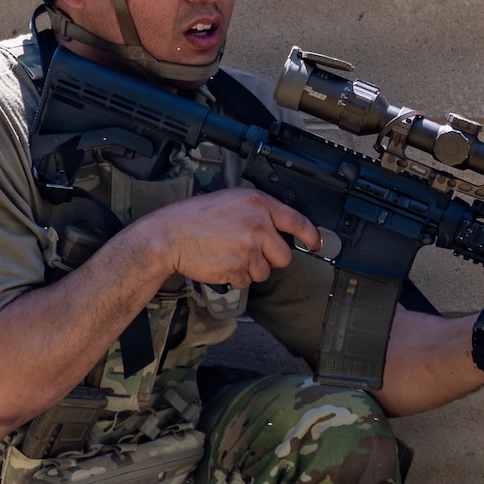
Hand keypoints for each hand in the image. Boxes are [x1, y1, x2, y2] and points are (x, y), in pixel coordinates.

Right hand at [133, 188, 318, 286]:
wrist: (167, 236)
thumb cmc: (192, 218)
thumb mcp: (229, 201)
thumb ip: (256, 212)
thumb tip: (278, 229)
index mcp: (257, 203)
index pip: (297, 221)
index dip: (310, 236)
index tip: (316, 244)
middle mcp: (258, 223)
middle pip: (283, 256)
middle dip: (269, 259)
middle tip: (247, 252)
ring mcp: (249, 247)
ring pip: (264, 272)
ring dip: (249, 270)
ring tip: (226, 255)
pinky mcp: (238, 268)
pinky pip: (246, 282)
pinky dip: (234, 278)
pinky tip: (219, 263)